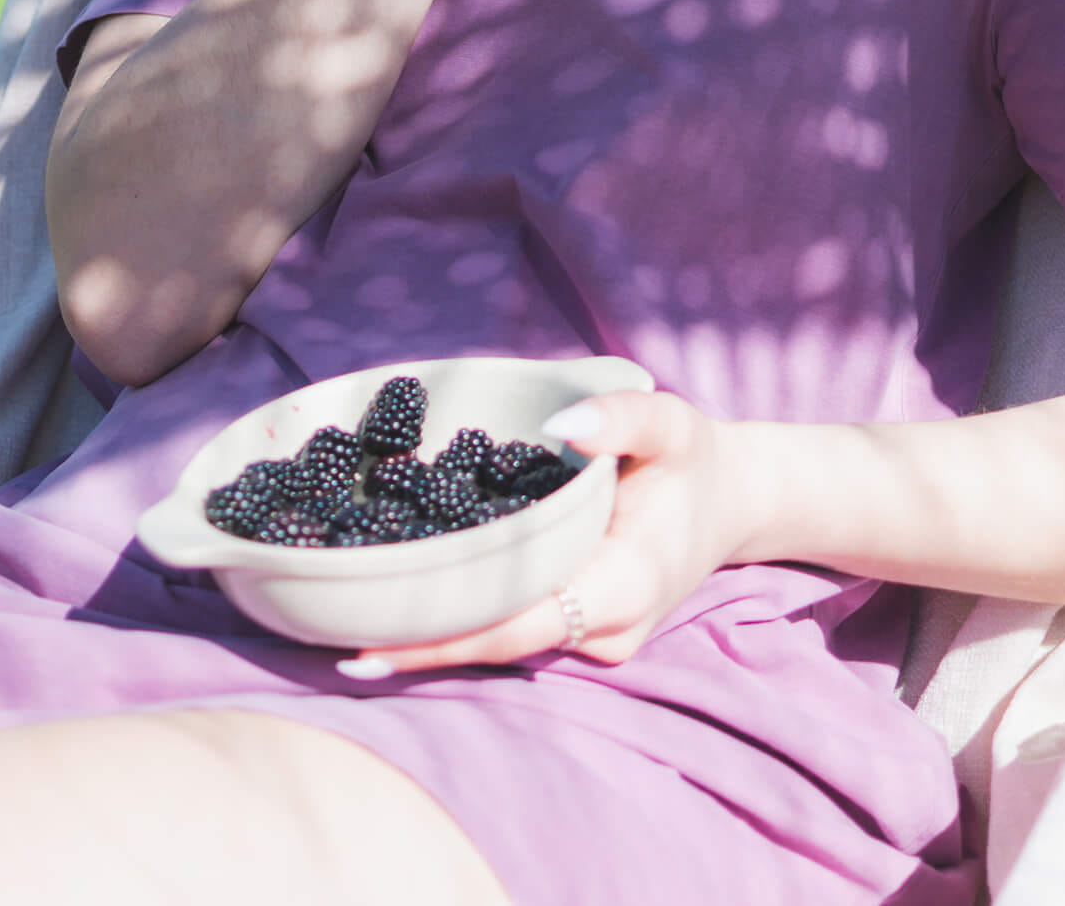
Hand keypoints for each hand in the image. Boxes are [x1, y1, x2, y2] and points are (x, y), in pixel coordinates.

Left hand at [335, 390, 743, 678]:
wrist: (733, 501)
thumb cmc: (694, 459)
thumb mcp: (670, 422)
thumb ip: (620, 418)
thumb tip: (560, 424)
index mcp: (625, 583)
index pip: (522, 624)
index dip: (449, 638)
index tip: (375, 642)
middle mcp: (606, 629)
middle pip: (500, 645)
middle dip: (421, 645)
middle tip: (332, 639)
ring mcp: (596, 639)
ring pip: (505, 644)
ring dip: (436, 635)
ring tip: (346, 624)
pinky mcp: (582, 631)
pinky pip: (517, 628)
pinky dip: (464, 618)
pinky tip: (402, 606)